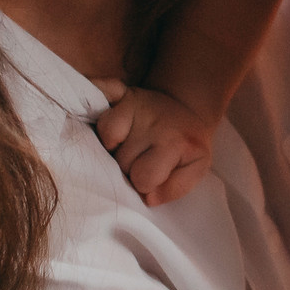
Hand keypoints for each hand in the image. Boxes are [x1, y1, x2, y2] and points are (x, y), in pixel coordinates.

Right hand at [91, 84, 215, 204]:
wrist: (188, 109)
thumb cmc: (187, 145)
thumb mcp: (196, 168)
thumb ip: (176, 188)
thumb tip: (148, 198)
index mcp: (173, 143)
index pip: (143, 178)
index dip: (145, 184)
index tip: (151, 176)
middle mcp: (152, 122)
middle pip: (121, 162)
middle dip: (127, 168)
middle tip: (139, 159)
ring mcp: (134, 104)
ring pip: (105, 137)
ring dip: (111, 147)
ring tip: (125, 145)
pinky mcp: (121, 92)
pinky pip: (99, 95)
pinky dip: (93, 100)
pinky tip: (93, 111)